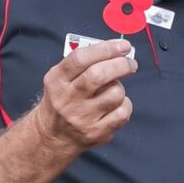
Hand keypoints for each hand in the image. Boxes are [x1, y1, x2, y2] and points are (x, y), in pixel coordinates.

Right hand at [34, 39, 135, 158]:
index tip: (122, 46)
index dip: (106, 49)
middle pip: (99, 75)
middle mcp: (68, 98)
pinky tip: (117, 104)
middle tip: (130, 63)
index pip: (81, 58)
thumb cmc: (63, 101)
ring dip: (120, 87)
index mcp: (57, 80)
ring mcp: (83, 117)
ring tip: (114, 88)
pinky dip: (125, 105)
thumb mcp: (60, 78)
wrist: (53, 136)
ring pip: (115, 93)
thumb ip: (83, 63)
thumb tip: (115, 51)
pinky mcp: (96, 131)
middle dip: (121, 65)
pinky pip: (122, 113)